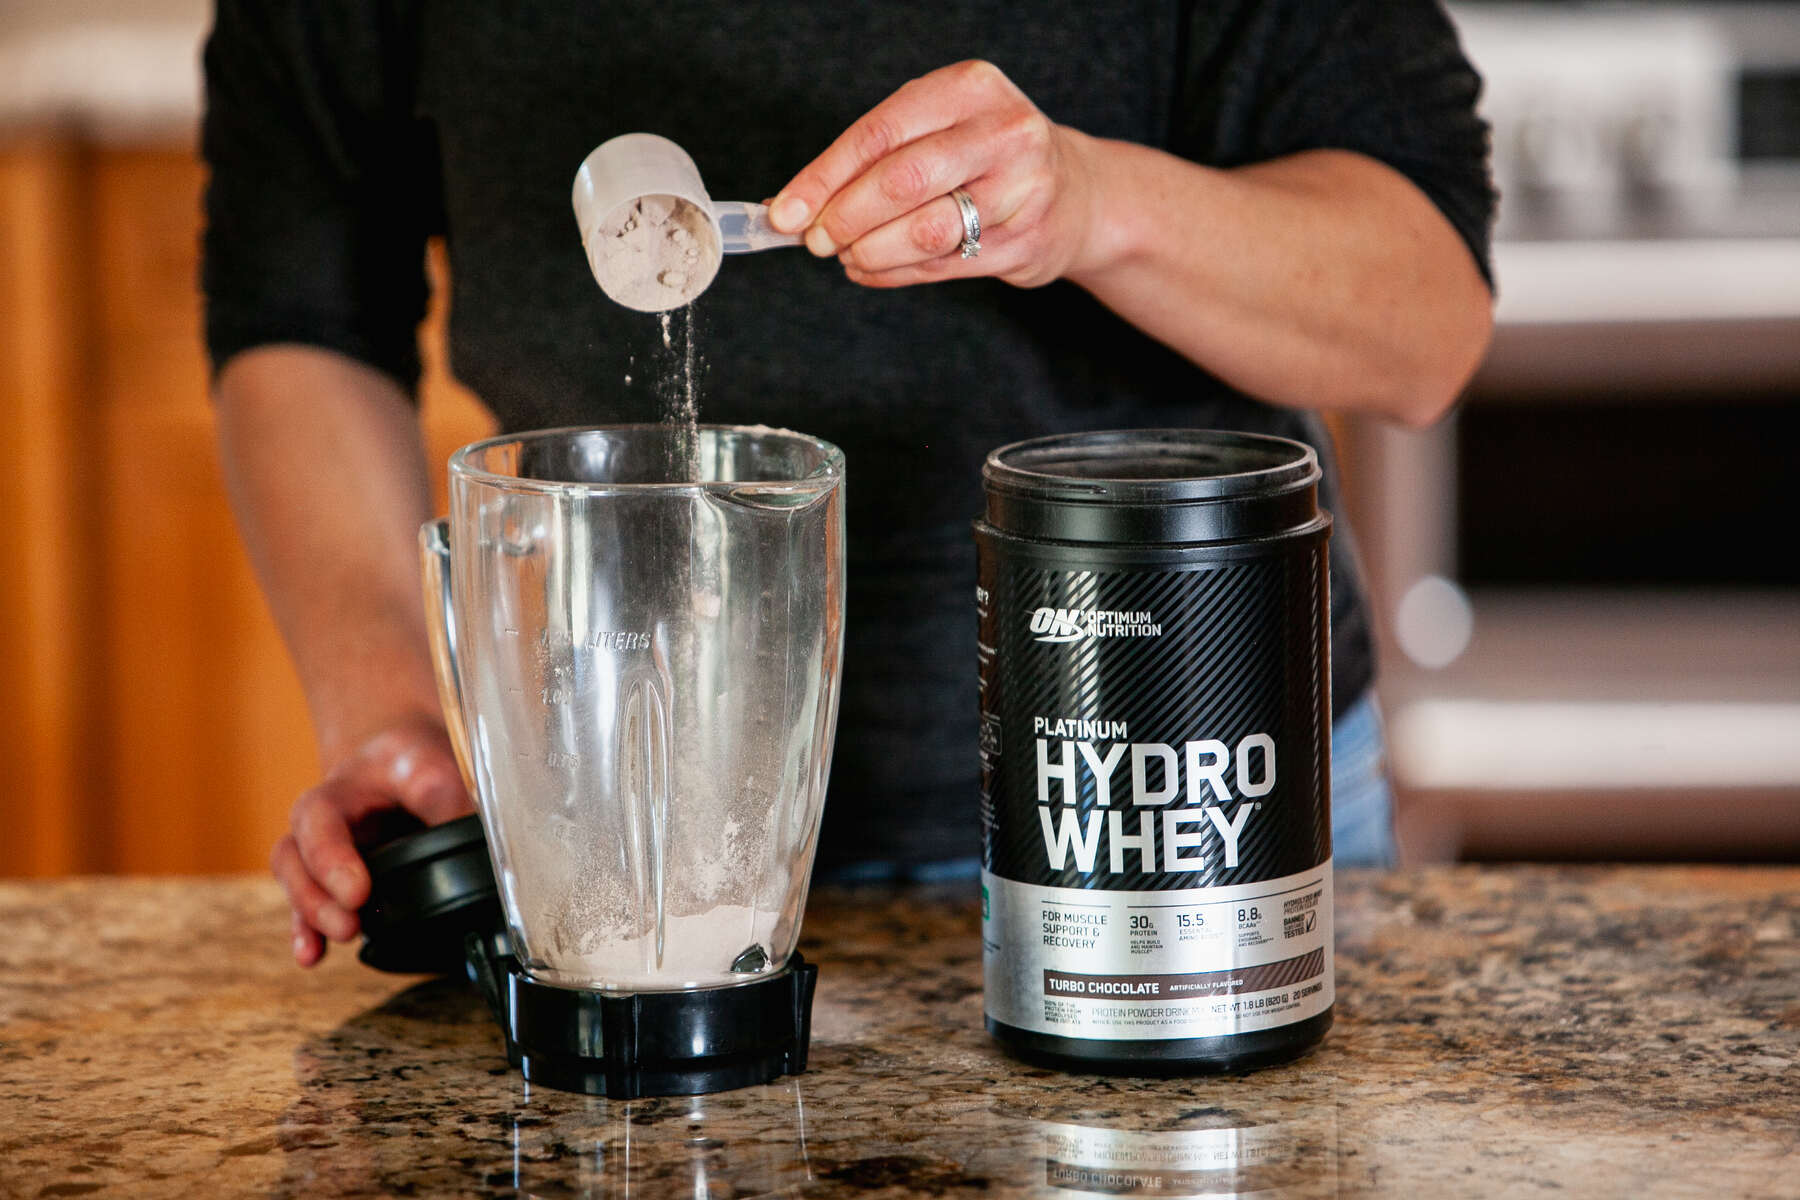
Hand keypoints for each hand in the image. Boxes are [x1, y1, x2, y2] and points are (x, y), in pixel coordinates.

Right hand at [270, 714, 473, 965]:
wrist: (398, 761)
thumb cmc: (411, 762)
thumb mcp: (432, 764)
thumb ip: (448, 798)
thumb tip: (479, 839)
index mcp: (341, 790)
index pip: (320, 819)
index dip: (332, 857)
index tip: (358, 891)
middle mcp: (320, 823)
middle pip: (293, 856)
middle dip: (317, 896)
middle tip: (350, 923)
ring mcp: (321, 854)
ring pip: (294, 883)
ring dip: (312, 915)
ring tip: (342, 937)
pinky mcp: (332, 883)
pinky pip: (306, 909)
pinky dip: (308, 933)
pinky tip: (314, 956)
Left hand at [768, 60, 1102, 289]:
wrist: (1075, 192)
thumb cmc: (986, 156)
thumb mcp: (938, 128)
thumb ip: (874, 158)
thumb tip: (795, 205)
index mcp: (970, 88)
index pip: (880, 133)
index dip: (824, 177)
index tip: (786, 212)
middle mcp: (1004, 131)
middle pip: (902, 180)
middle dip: (845, 217)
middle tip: (816, 241)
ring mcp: (1023, 189)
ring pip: (925, 230)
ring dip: (871, 251)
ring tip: (847, 256)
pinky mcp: (1026, 241)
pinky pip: (943, 266)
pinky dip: (894, 273)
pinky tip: (871, 269)